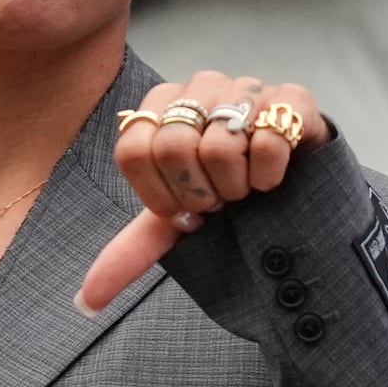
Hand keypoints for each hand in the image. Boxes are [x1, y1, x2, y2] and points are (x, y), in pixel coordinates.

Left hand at [76, 74, 328, 314]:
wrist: (300, 187)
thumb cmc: (230, 194)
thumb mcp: (181, 220)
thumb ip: (133, 250)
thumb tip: (87, 300)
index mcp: (161, 106)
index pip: (134, 151)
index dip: (161, 194)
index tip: (186, 206)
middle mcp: (198, 86)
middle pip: (173, 147)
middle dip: (201, 192)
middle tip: (223, 197)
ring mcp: (245, 86)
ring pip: (220, 145)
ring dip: (238, 185)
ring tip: (248, 185)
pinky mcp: (292, 98)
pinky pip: (269, 140)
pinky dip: (271, 174)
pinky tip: (274, 175)